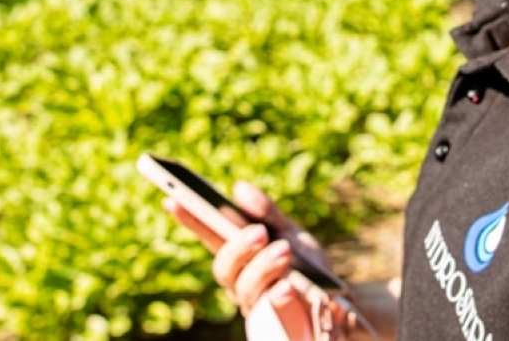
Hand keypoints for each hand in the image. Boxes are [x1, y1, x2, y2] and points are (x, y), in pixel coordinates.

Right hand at [162, 182, 375, 338]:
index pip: (208, 235)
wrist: (337, 297)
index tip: (171, 199)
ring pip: (244, 287)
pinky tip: (288, 286)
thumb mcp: (290, 230)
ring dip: (263, 267)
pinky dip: (277, 296)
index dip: (188, 220)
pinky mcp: (272, 321)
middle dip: (238, 248)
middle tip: (259, 232)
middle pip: (224, 267)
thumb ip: (267, 212)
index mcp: (239, 254)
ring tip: (284, 250)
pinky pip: (268, 310)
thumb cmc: (305, 262)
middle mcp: (238, 280)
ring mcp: (253, 302)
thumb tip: (239, 188)